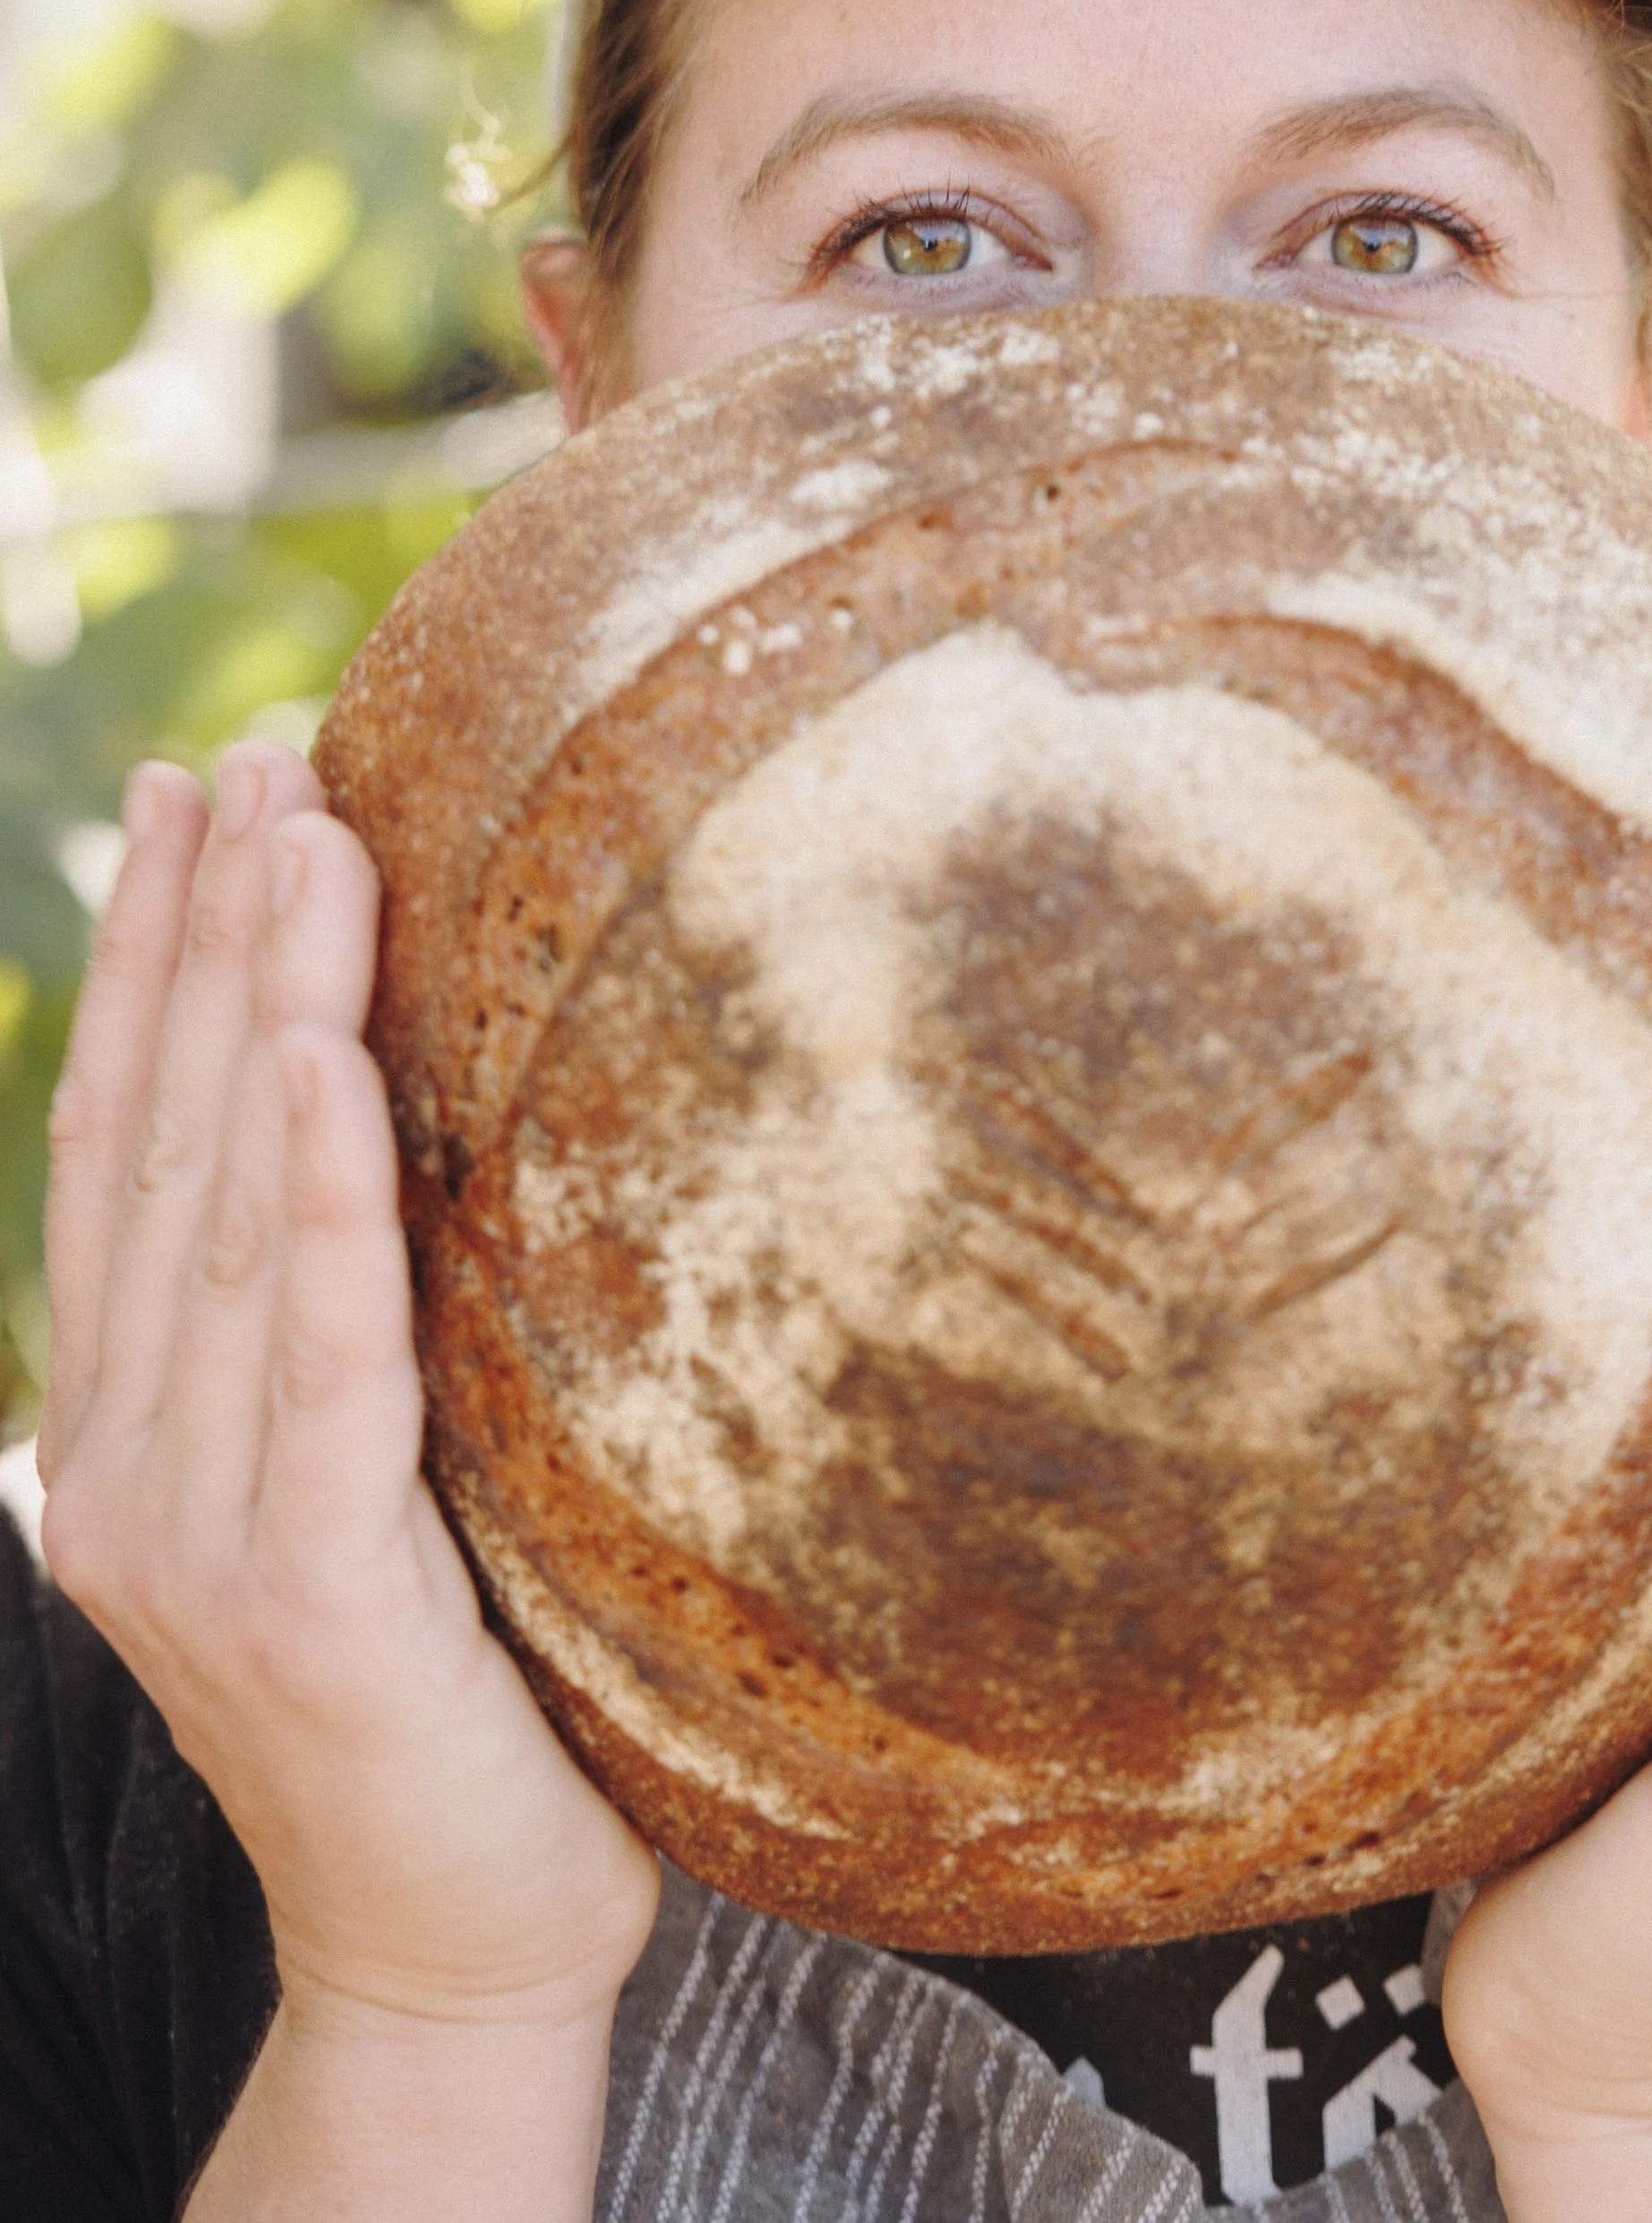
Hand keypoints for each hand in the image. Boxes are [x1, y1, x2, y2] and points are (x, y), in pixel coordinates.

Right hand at [37, 744, 659, 2215]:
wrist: (458, 1949)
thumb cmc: (469, 1701)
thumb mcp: (386, 1486)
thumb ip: (352, 1336)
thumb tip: (426, 1130)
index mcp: (139, 1433)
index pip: (133, 1151)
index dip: (152, 968)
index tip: (191, 801)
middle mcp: (128, 1465)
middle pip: (164, 1146)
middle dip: (200, 934)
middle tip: (246, 757)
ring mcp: (191, 1532)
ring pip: (224, 1214)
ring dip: (255, 1000)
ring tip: (295, 830)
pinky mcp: (298, 1590)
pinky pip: (312, 1352)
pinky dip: (306, 1191)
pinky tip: (308, 1049)